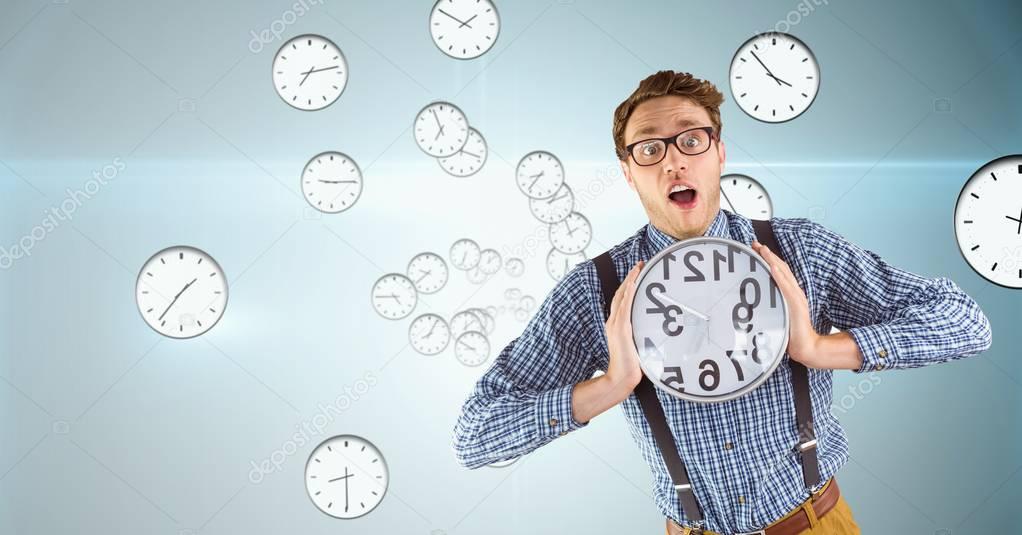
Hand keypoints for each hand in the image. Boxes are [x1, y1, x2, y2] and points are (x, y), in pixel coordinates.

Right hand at [604, 260, 644, 391]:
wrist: (621, 377)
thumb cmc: (630, 366)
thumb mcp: (635, 347)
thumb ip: (639, 336)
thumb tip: (652, 332)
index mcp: (616, 326)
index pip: (621, 301)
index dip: (627, 286)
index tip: (636, 275)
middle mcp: (613, 322)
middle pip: (620, 294)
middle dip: (629, 278)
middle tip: (638, 265)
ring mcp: (616, 325)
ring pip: (622, 297)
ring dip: (630, 281)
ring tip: (637, 269)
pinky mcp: (620, 329)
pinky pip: (624, 306)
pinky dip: (628, 294)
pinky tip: (633, 284)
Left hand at [751, 240, 822, 366]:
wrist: (806, 346)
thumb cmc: (791, 333)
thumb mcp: (779, 316)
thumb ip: (771, 308)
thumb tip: (755, 304)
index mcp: (791, 294)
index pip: (779, 271)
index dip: (769, 259)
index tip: (756, 249)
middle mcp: (794, 292)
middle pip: (781, 268)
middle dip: (768, 255)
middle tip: (755, 244)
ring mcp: (796, 298)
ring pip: (783, 274)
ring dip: (771, 260)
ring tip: (761, 249)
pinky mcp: (796, 305)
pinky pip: (786, 287)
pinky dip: (779, 276)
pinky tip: (772, 267)